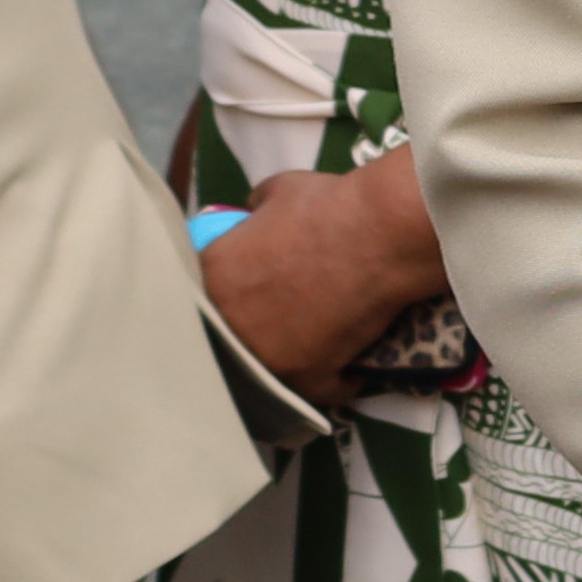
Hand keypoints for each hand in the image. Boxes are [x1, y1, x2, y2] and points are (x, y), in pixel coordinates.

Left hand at [197, 152, 439, 395]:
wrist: (379, 232)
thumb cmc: (327, 205)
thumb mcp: (278, 190)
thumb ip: (256, 209)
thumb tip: (254, 213)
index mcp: (213, 275)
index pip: (202, 296)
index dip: (229, 295)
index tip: (249, 293)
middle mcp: (230, 323)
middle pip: (232, 340)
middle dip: (254, 333)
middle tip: (283, 320)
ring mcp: (268, 356)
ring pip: (270, 372)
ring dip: (289, 363)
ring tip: (314, 348)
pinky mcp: (309, 377)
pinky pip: (319, 391)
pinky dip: (336, 382)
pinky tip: (348, 370)